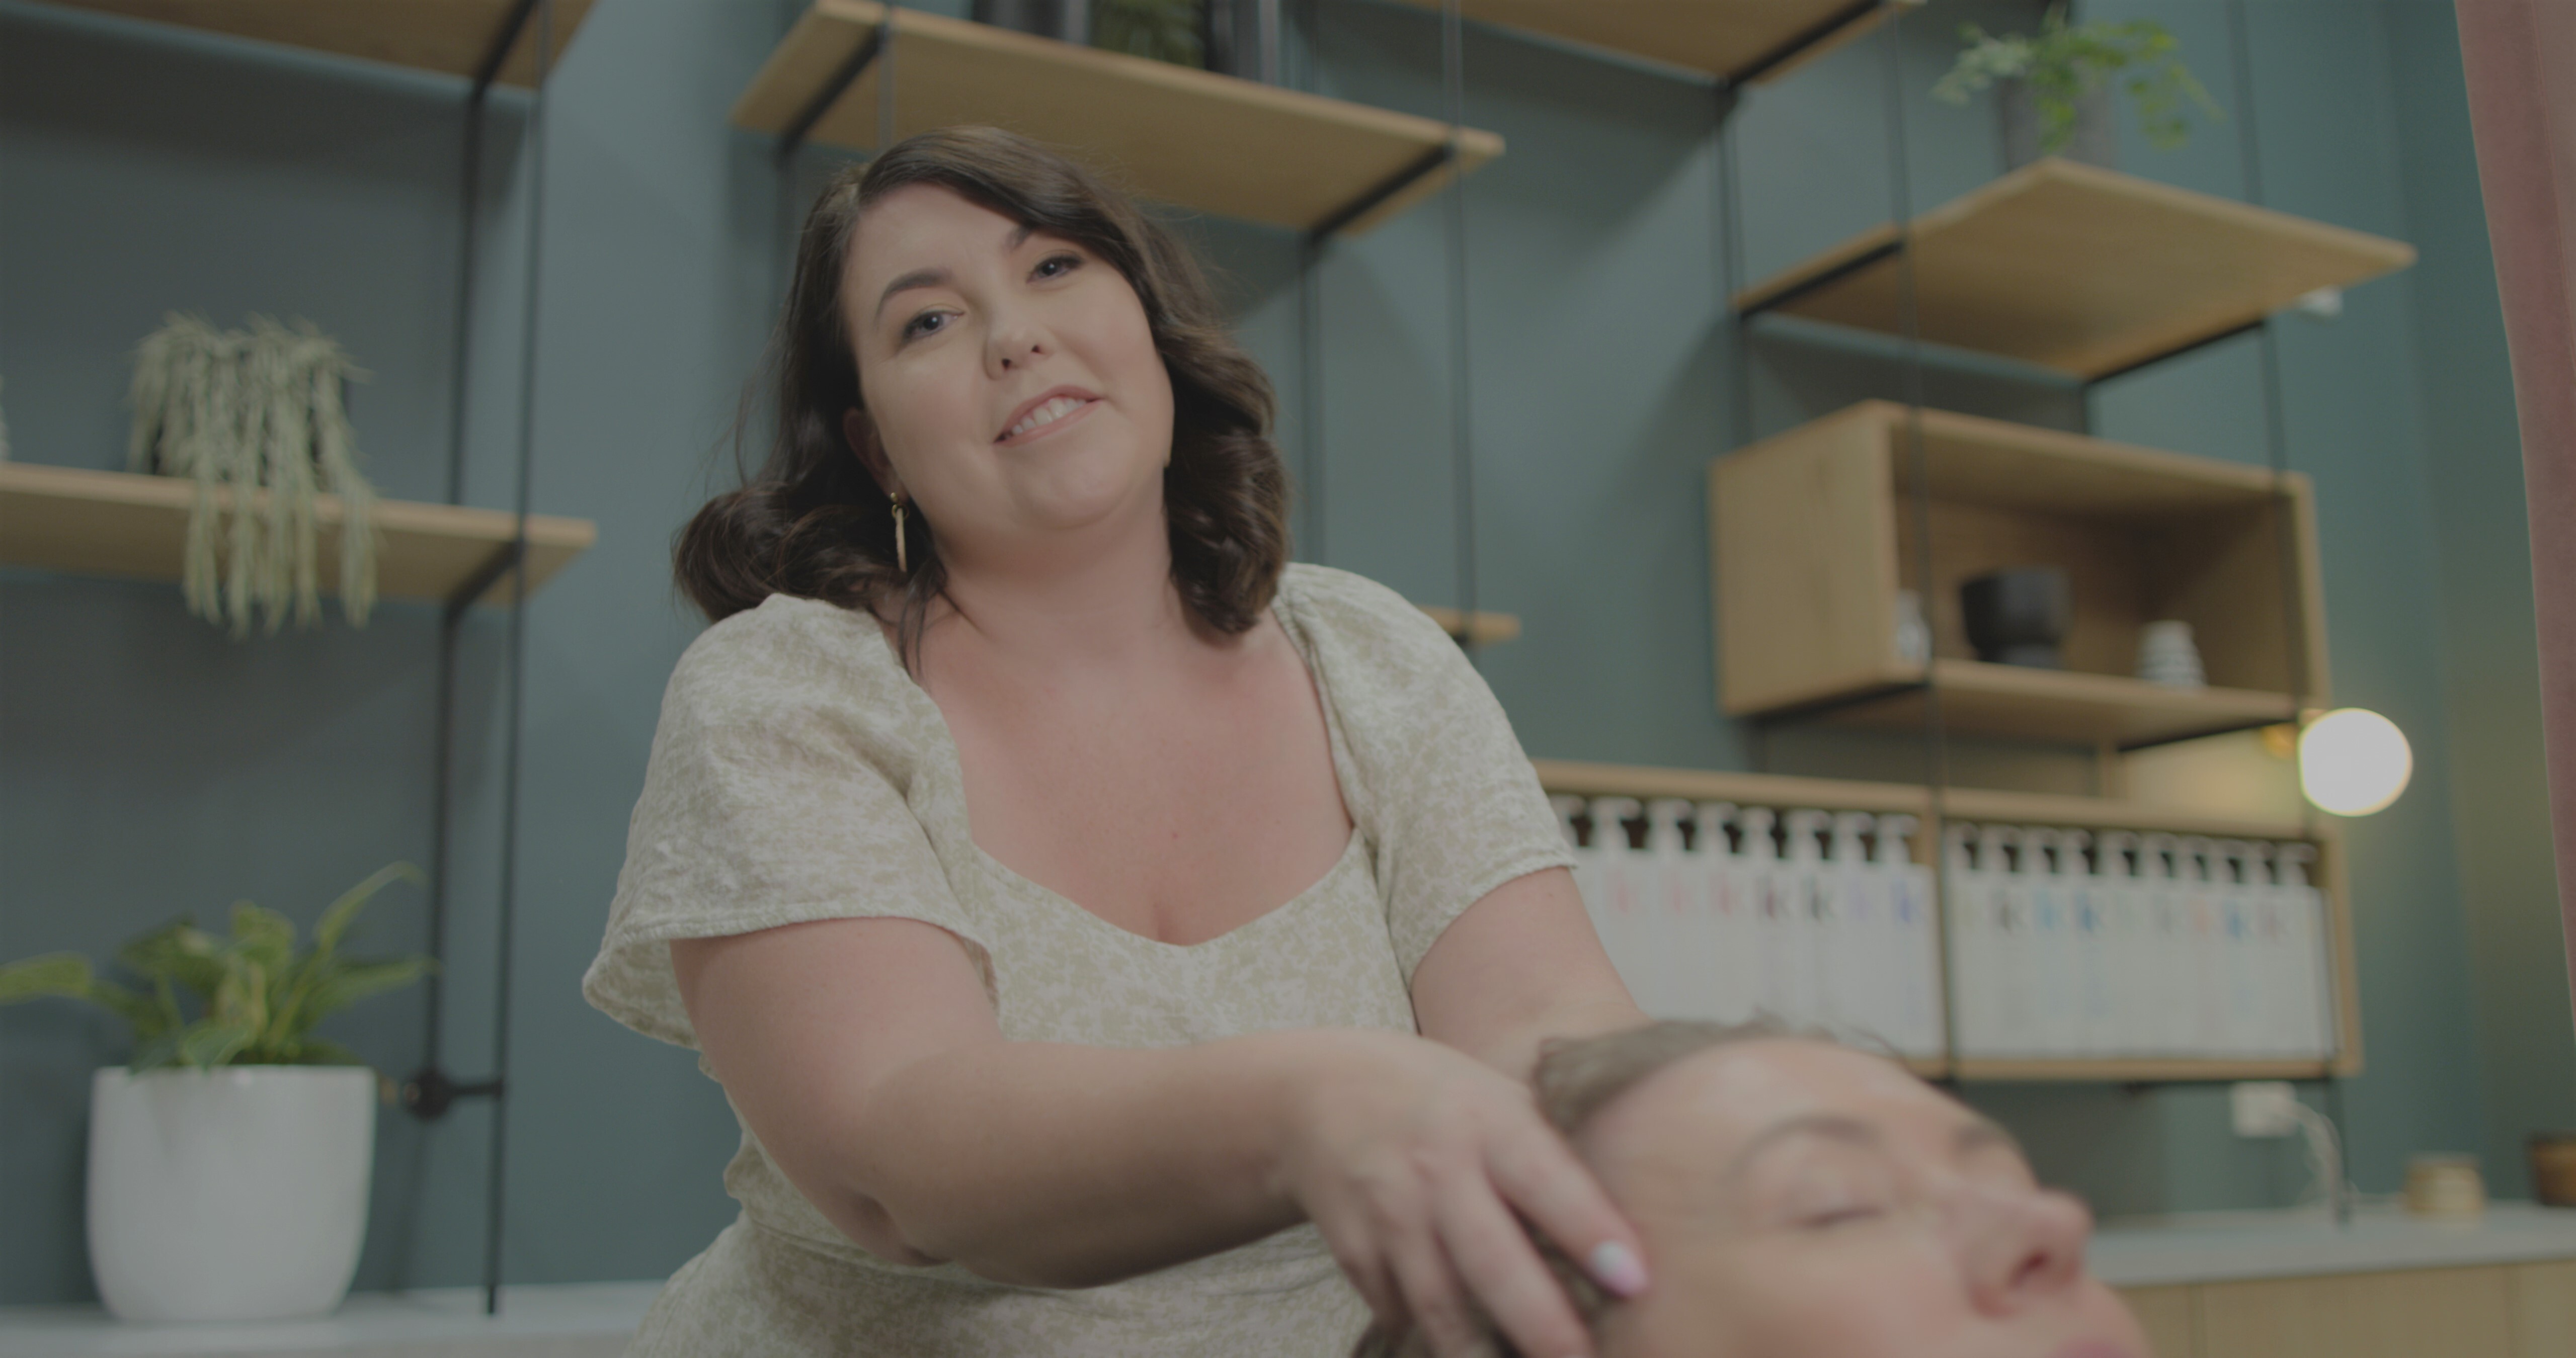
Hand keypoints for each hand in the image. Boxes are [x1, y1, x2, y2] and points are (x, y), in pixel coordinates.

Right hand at [1274, 1030, 1648, 1357]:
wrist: (1319, 1093)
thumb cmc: (1440, 1100)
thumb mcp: (1500, 1098)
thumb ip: (1557, 1150)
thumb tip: (1640, 1213)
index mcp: (1487, 1124)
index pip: (1545, 1180)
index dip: (1590, 1231)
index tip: (1635, 1281)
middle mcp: (1436, 1172)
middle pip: (1490, 1261)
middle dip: (1543, 1325)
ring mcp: (1390, 1219)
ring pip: (1442, 1308)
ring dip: (1487, 1353)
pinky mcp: (1356, 1257)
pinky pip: (1405, 1318)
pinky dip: (1440, 1345)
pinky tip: (1478, 1356)